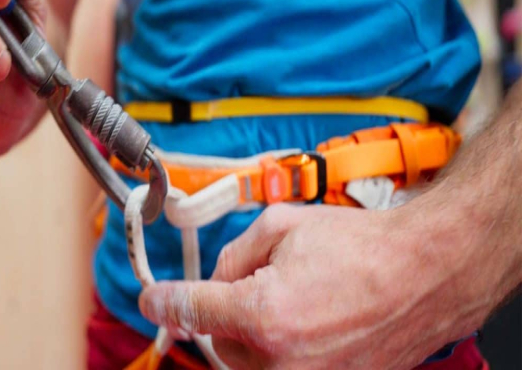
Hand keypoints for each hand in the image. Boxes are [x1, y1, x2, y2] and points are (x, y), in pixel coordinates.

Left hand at [139, 201, 505, 369]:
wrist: (427, 274)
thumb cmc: (363, 247)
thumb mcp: (283, 226)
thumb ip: (233, 254)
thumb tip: (212, 279)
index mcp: (263, 315)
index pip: (191, 312)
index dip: (165, 302)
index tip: (154, 299)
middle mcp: (280, 361)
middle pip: (217, 339)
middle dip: (227, 308)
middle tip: (266, 278)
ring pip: (245, 358)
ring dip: (253, 330)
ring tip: (300, 297)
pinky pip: (278, 366)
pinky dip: (279, 344)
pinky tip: (310, 316)